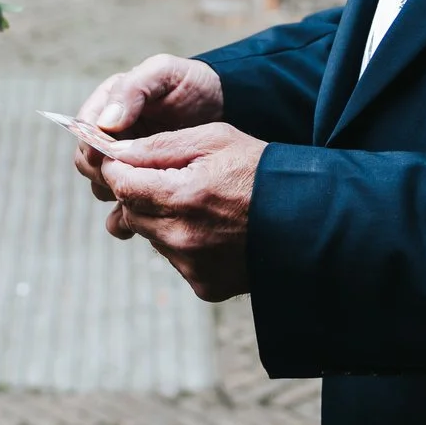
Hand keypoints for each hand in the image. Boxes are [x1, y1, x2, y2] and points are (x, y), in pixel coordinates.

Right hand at [71, 55, 223, 199]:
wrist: (223, 104)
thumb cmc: (192, 83)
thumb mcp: (163, 72)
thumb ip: (132, 90)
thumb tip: (104, 123)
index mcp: (109, 103)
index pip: (83, 129)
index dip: (89, 144)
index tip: (103, 156)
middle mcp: (111, 132)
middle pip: (86, 159)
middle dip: (100, 170)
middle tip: (123, 177)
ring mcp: (126, 156)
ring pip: (101, 181)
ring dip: (113, 190)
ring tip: (136, 192)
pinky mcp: (142, 177)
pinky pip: (123, 197)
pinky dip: (127, 206)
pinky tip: (145, 208)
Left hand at [99, 124, 264, 302]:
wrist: (309, 220)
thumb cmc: (261, 170)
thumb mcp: (213, 139)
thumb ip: (159, 146)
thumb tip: (116, 153)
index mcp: (183, 196)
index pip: (122, 185)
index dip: (118, 169)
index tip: (124, 160)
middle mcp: (182, 237)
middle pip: (131, 213)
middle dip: (139, 193)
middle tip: (168, 178)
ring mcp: (192, 266)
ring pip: (151, 236)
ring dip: (161, 217)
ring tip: (198, 203)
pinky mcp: (204, 285)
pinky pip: (174, 258)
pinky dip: (182, 242)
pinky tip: (212, 228)